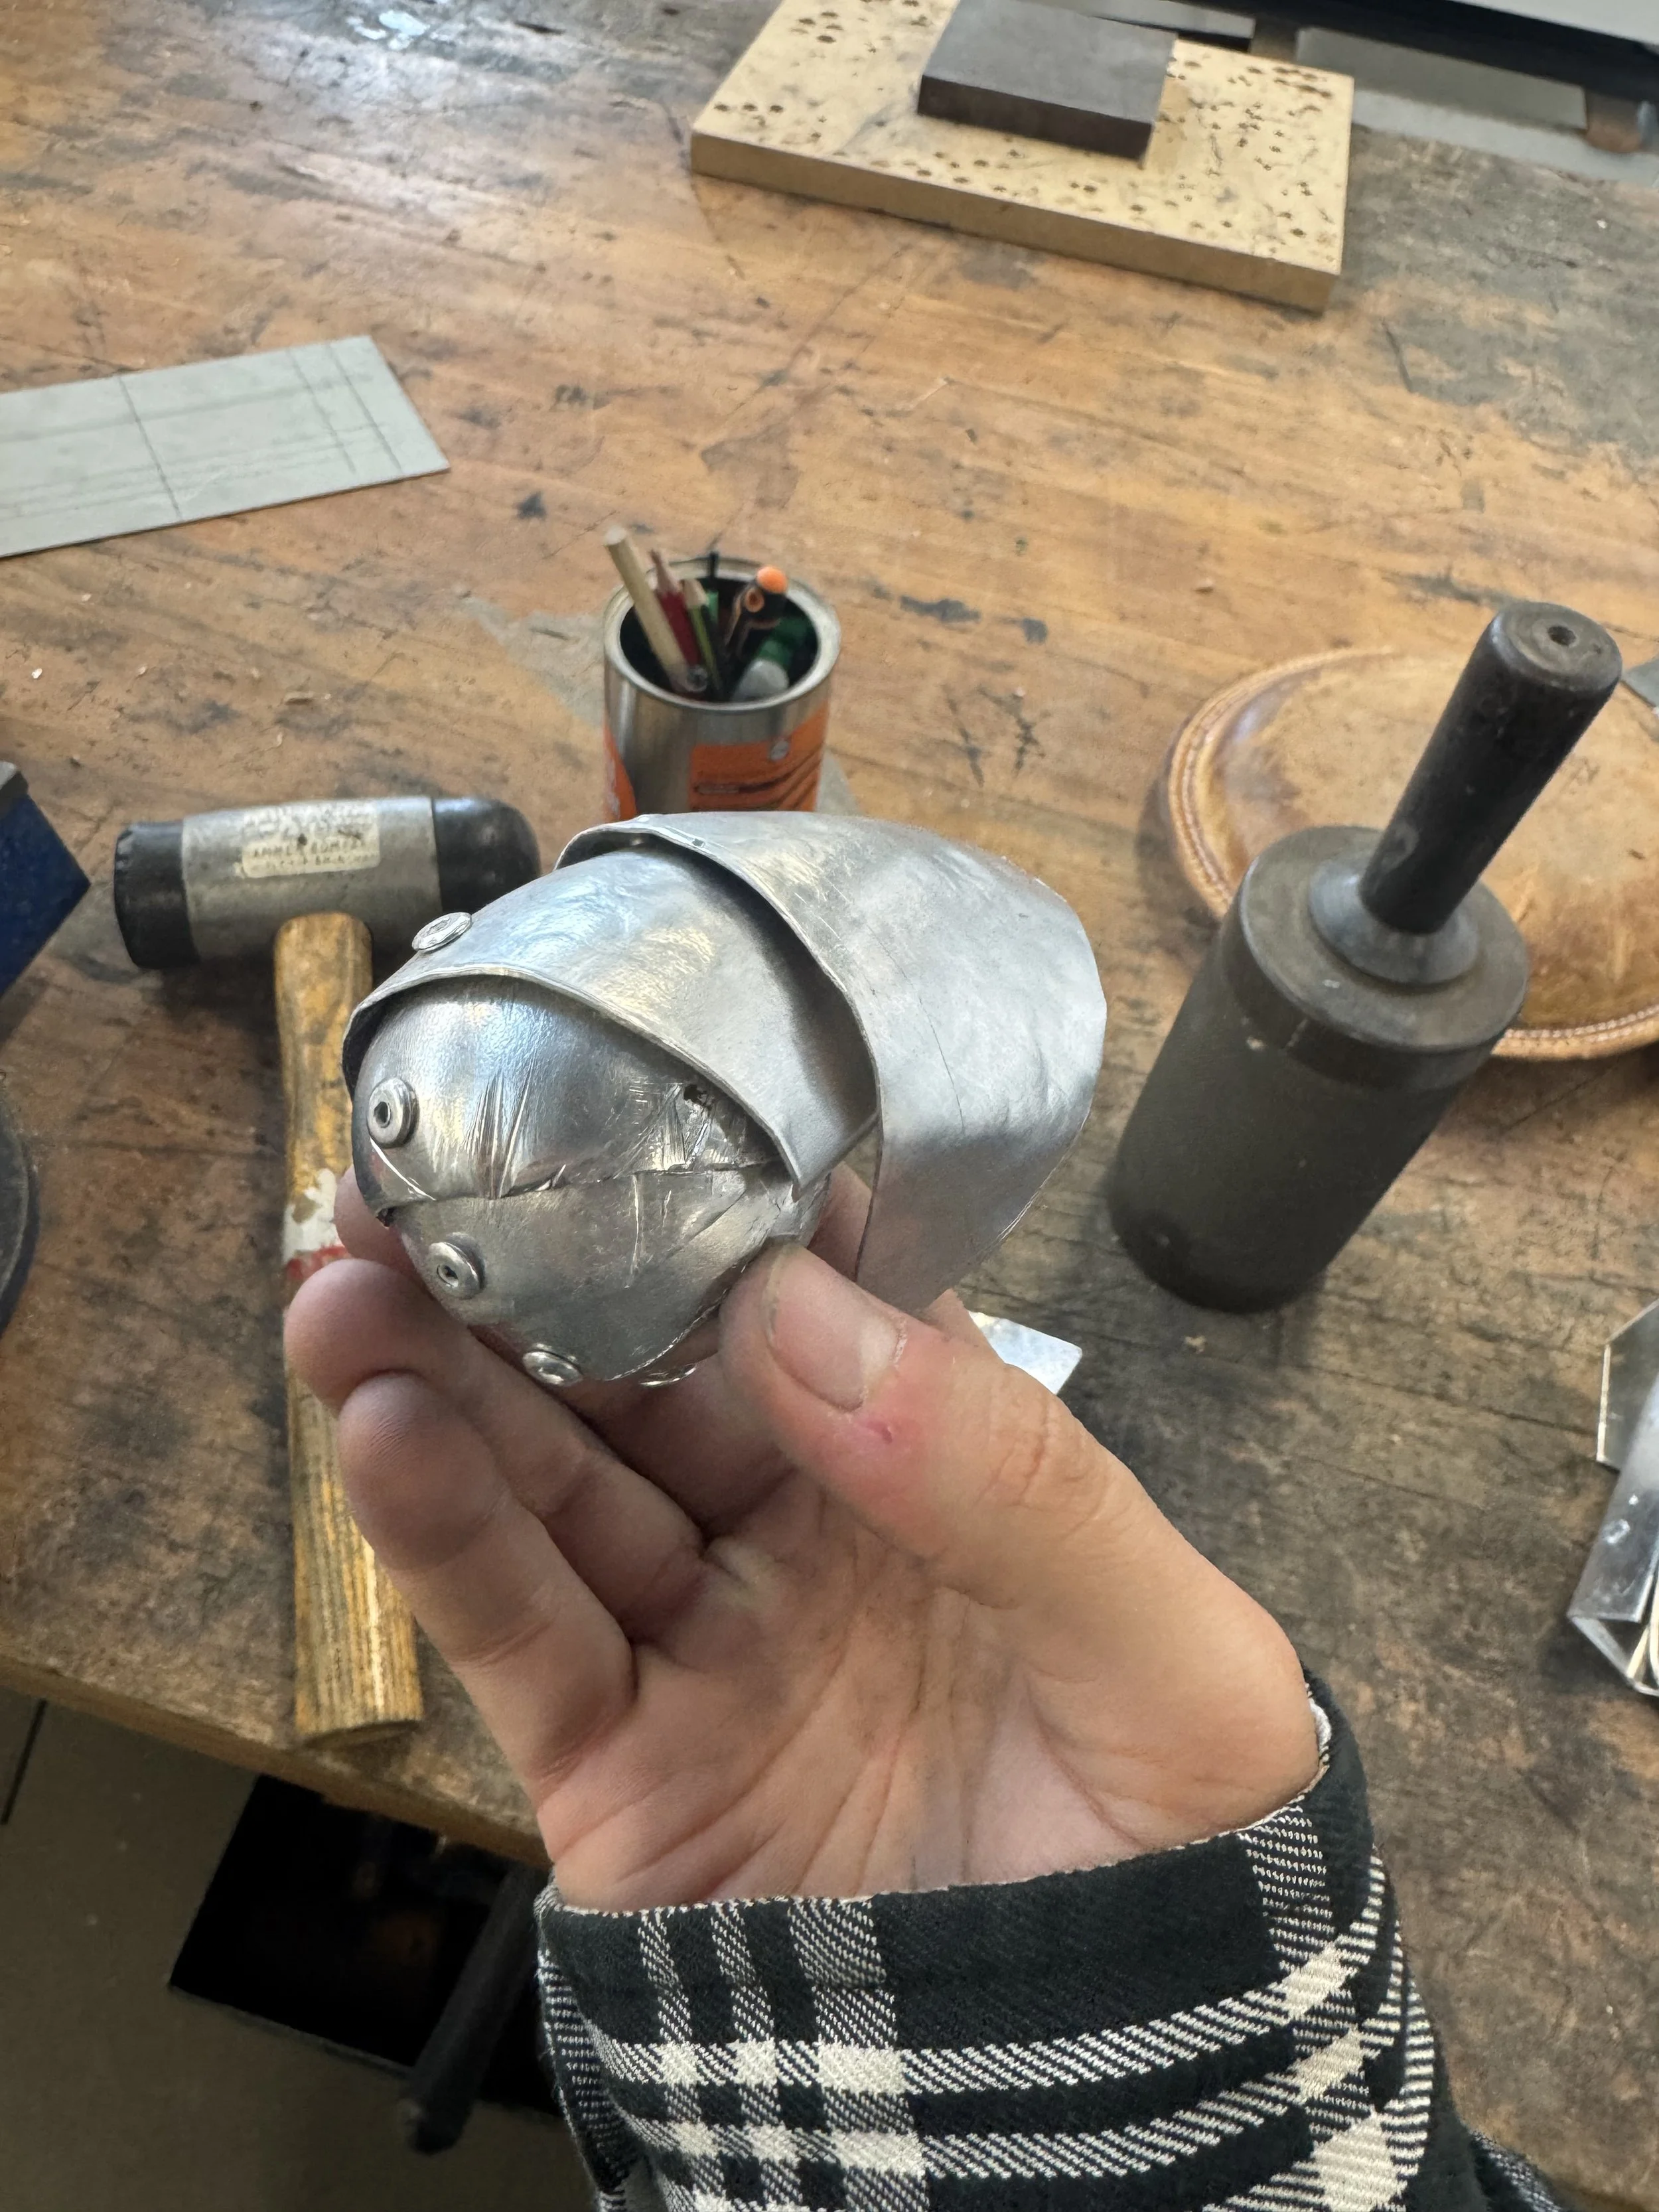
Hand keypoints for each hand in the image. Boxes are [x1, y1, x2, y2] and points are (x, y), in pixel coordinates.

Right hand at [287, 1172, 1317, 1911]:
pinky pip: (520, 1635)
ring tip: (347, 1271)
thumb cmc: (1182, 1870)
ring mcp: (707, 1650)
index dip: (725, 1199)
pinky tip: (381, 1425)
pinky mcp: (623, 1769)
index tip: (631, 1101)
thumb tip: (809, 1311)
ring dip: (444, 1371)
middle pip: (649, 1375)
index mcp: (945, 1476)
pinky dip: (442, 1531)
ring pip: (555, 1483)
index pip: (821, 1304)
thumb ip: (1016, 1475)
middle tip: (428, 1161)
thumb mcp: (1170, 1658)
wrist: (1111, 2116)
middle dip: (538, 1266)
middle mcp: (810, 1541)